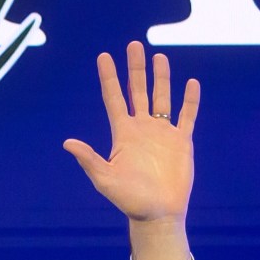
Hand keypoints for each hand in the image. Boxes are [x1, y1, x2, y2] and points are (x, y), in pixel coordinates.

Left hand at [62, 42, 198, 259]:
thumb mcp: (104, 178)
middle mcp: (141, 128)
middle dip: (136, 68)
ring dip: (161, 78)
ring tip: (159, 57)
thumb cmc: (128, 199)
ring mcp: (162, 133)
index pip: (114, 98)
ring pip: (161, 98)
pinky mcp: (181, 142)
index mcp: (122, 133)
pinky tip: (191, 83)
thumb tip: (67, 142)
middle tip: (134, 45)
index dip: (108, 77)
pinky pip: (187, 116)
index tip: (103, 56)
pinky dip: (190, 101)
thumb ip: (89, 159)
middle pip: (137, 91)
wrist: (157, 214)